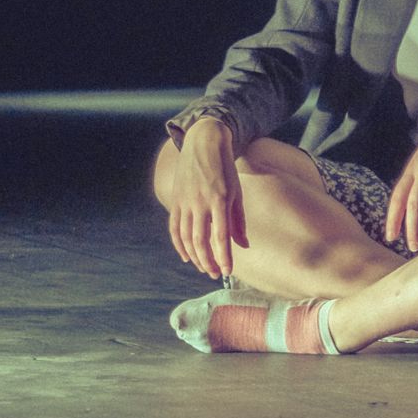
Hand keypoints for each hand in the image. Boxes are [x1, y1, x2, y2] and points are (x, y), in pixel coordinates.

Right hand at [168, 115, 248, 278]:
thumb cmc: (225, 169)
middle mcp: (200, 203)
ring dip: (195, 256)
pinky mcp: (175, 200)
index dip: (223, 257)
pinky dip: (179, 245)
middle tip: (215, 273)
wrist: (204, 144)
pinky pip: (174, 228)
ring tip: (204, 267)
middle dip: (208, 262)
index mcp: (219, 200)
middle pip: (200, 242)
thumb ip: (238, 220)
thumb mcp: (236, 192)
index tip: (227, 271)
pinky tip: (187, 256)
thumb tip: (243, 245)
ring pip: (186, 238)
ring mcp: (185, 202)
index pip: (220, 237)